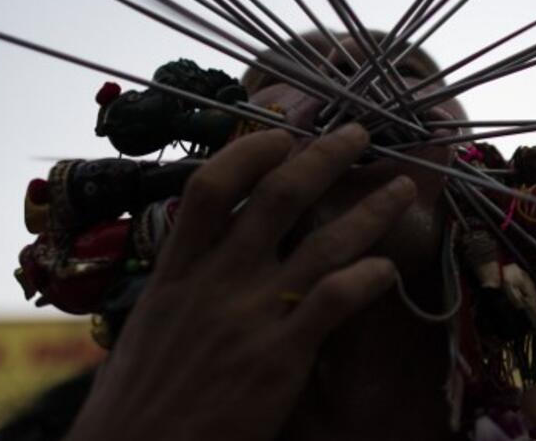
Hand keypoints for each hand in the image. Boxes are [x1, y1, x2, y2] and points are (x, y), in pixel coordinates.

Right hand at [66, 124, 415, 440]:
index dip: (251, 150)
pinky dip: (368, 278)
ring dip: (370, 209)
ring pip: (324, 241)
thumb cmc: (133, 404)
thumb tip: (199, 256)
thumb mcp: (146, 328)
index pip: (213, 187)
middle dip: (325, 156)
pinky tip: (389, 270)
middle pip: (279, 196)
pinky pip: (338, 300)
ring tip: (402, 187)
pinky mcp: (282, 356)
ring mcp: (252, 314)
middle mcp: (216, 280)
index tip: (281, 132)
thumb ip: (179, 286)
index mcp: (176, 270)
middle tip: (357, 133)